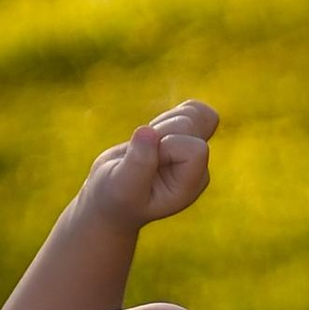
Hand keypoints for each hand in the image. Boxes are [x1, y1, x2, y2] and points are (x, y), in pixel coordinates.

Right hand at [80, 98, 217, 232]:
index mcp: (190, 184)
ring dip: (164, 121)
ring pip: (195, 113)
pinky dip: (166, 116)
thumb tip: (148, 131)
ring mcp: (192, 153)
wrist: (110, 199)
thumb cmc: (115, 198)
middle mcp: (197, 167)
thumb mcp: (122, 186)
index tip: (144, 161)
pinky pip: (189, 110)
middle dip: (162, 129)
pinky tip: (152, 136)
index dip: (167, 145)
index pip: (196, 149)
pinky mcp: (184, 140)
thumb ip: (138, 163)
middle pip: (195, 125)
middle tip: (140, 152)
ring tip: (146, 145)